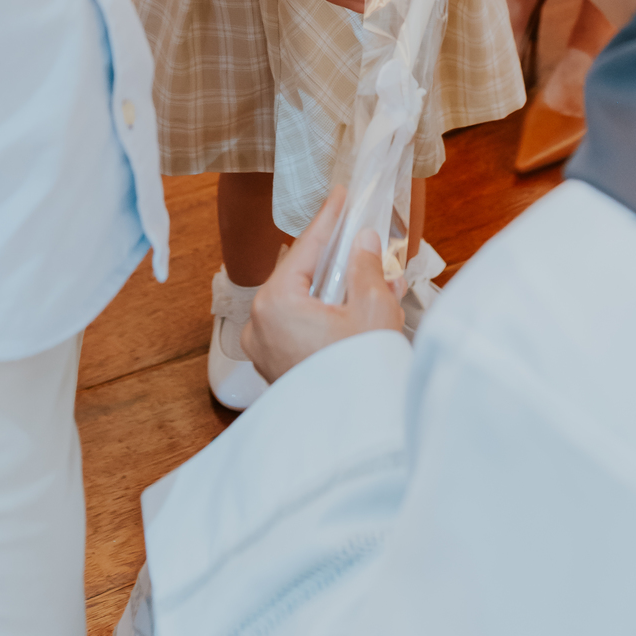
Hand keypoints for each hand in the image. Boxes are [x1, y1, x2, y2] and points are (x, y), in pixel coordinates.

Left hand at [243, 187, 404, 383]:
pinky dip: (330, 311)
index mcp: (276, 303)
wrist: (358, 439)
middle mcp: (260, 323)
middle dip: (337, 257)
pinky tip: (362, 302)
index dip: (329, 218)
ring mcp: (264, 348)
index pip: (307, 247)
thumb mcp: (372, 308)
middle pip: (302, 274)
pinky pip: (302, 325)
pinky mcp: (277, 367)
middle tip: (361, 234)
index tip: (340, 195)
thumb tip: (362, 242)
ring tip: (375, 272)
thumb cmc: (361, 373)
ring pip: (303, 300)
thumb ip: (365, 266)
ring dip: (338, 286)